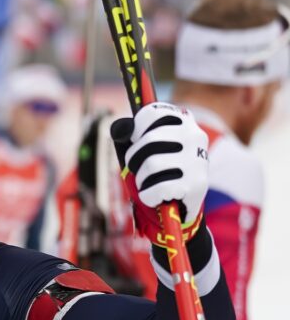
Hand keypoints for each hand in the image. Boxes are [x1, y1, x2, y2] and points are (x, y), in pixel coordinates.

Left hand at [110, 102, 208, 247]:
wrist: (184, 206)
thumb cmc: (161, 172)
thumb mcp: (150, 148)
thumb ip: (135, 136)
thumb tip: (121, 128)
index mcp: (185, 123)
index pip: (152, 113)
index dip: (136, 129)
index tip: (136, 140)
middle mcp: (195, 137)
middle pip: (149, 140)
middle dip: (135, 159)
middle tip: (139, 169)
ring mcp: (197, 161)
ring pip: (151, 165)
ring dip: (142, 180)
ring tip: (150, 184)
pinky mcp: (195, 185)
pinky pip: (157, 188)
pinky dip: (148, 196)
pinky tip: (156, 197)